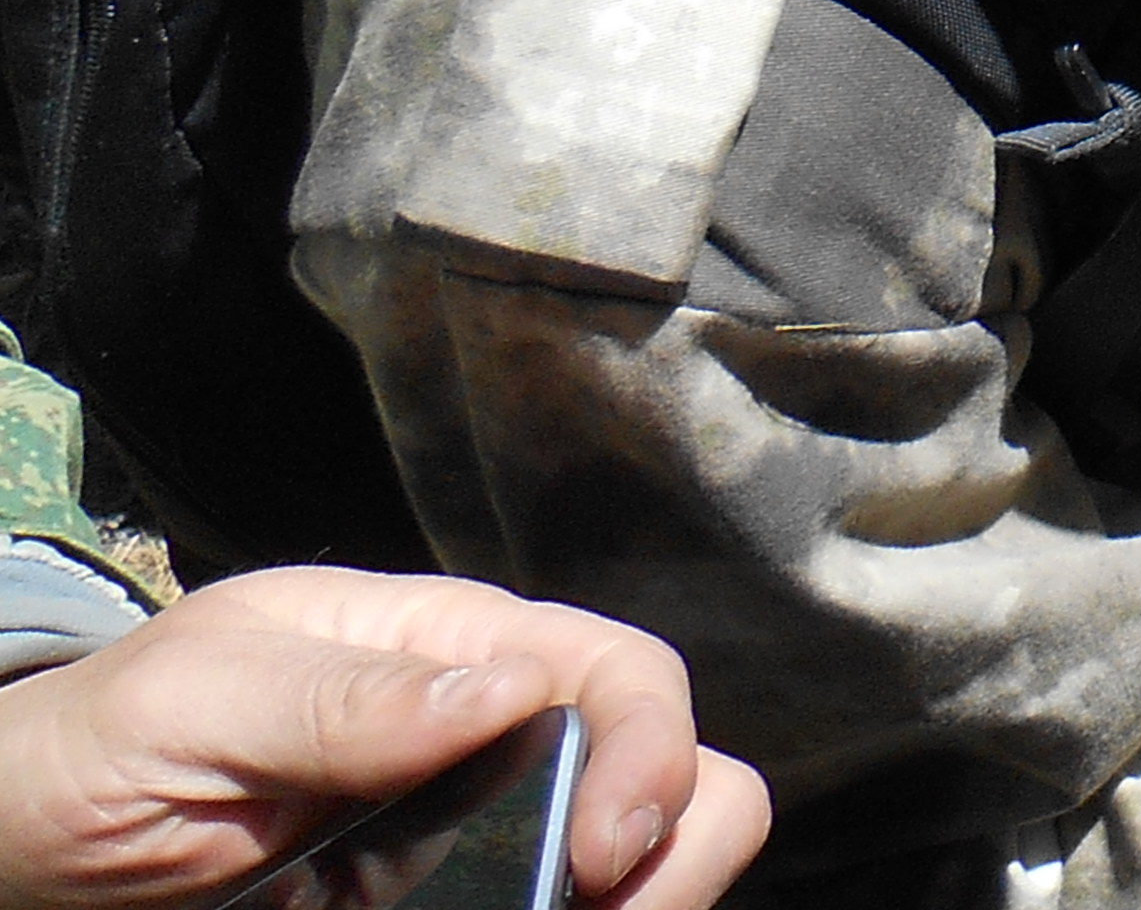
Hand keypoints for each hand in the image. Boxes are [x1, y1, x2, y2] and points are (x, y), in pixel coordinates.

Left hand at [0, 565, 767, 909]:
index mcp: (457, 651)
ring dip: (643, 906)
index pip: (624, 673)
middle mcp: (497, 740)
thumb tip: (513, 690)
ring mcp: (478, 838)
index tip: (601, 855)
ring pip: (647, 863)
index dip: (650, 755)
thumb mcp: (199, 698)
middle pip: (679, 768)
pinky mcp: (445, 908)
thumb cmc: (100, 744)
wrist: (26, 846)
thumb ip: (344, 695)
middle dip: (680, 847)